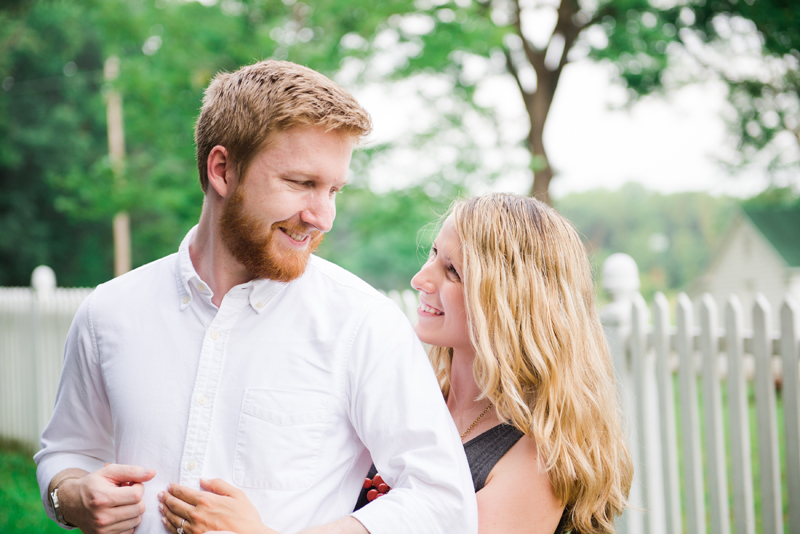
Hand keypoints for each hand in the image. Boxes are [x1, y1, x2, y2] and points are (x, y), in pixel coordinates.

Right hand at [57, 464, 155, 533]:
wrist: (72, 502)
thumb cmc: (93, 484)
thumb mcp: (109, 472)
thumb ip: (132, 471)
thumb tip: (152, 473)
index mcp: (102, 498)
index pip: (136, 495)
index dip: (138, 487)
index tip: (131, 484)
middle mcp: (102, 517)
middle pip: (139, 509)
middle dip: (137, 499)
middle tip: (126, 493)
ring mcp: (102, 530)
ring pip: (136, 520)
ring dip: (133, 510)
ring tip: (121, 503)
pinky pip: (130, 531)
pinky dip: (128, 522)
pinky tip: (118, 513)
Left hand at [159, 478, 278, 533]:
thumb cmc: (245, 517)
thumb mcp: (237, 494)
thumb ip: (219, 485)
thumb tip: (203, 480)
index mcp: (206, 501)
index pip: (184, 492)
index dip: (175, 488)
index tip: (170, 486)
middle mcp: (197, 514)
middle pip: (175, 504)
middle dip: (167, 498)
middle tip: (162, 494)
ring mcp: (194, 528)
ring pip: (173, 518)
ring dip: (165, 510)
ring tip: (161, 505)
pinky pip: (176, 531)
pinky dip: (168, 525)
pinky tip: (165, 521)